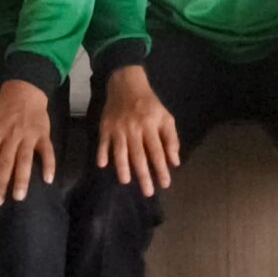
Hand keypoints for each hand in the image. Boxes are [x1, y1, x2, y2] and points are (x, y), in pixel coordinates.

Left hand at [0, 80, 54, 203]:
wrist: (23, 93)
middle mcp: (11, 135)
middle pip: (5, 163)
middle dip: (0, 184)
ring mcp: (28, 135)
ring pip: (24, 159)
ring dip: (22, 179)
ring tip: (19, 197)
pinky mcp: (43, 134)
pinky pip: (47, 151)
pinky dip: (49, 164)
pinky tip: (48, 180)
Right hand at [95, 65, 180, 195]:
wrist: (127, 84)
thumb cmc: (149, 104)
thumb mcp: (165, 117)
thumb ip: (171, 139)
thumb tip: (175, 161)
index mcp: (151, 125)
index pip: (158, 151)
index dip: (162, 168)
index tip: (165, 184)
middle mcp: (135, 128)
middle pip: (140, 155)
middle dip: (144, 175)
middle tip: (148, 192)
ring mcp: (119, 128)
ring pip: (120, 151)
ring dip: (123, 168)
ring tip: (126, 181)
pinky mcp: (105, 126)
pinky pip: (103, 143)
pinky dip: (102, 153)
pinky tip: (102, 165)